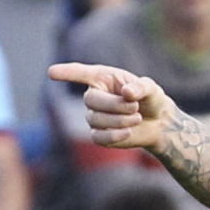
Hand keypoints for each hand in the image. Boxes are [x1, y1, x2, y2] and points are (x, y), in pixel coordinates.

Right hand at [47, 62, 174, 150]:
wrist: (158, 123)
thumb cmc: (151, 99)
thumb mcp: (151, 89)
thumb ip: (141, 87)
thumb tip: (127, 92)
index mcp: (103, 78)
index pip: (81, 73)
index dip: (67, 73)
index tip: (51, 72)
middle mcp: (95, 96)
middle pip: (90, 100)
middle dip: (115, 105)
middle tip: (136, 107)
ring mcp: (94, 116)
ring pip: (95, 119)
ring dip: (120, 120)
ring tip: (137, 118)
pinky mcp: (99, 135)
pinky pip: (97, 137)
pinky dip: (114, 135)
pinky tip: (128, 132)